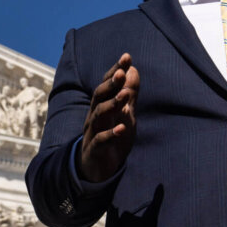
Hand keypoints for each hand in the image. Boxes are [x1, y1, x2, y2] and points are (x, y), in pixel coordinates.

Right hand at [78, 53, 138, 181]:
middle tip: (121, 72)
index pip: (108, 84)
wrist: (97, 169)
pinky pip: (100, 140)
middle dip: (111, 83)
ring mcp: (93, 132)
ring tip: (125, 96)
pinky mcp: (94, 150)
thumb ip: (129, 95)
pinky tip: (121, 128)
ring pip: (99, 115)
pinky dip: (110, 134)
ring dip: (112, 104)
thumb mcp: (124, 115)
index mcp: (102, 105)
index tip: (127, 57)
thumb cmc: (112, 139)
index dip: (116, 70)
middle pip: (99, 95)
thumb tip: (133, 70)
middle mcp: (95, 116)